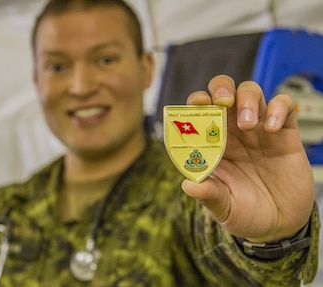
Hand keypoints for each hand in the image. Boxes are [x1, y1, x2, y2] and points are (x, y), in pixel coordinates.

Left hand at [182, 75, 313, 242]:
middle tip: (223, 101)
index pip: (199, 112)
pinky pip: (283, 105)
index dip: (196, 102)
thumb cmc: (245, 213)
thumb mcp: (223, 207)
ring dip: (247, 99)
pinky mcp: (284, 133)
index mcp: (212, 144)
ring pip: (251, 93)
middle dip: (221, 88)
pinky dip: (278, 108)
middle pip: (224, 92)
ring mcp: (258, 129)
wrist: (280, 225)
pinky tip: (272, 129)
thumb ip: (208, 194)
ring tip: (248, 125)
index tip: (196, 104)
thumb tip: (188, 185)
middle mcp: (232, 132)